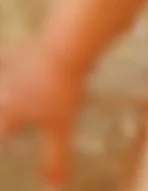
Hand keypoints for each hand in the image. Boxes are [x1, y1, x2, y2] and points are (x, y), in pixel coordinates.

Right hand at [0, 40, 86, 187]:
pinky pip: (2, 56)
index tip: (5, 137)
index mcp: (6, 112)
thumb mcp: (61, 128)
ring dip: (2, 87)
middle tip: (8, 123)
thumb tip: (55, 187)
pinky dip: (1, 60)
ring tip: (5, 94)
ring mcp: (6, 68)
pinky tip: (5, 58)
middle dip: (5, 117)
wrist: (66, 47)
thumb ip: (55, 158)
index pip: (0, 133)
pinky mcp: (16, 50)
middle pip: (0, 106)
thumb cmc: (62, 90)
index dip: (3, 136)